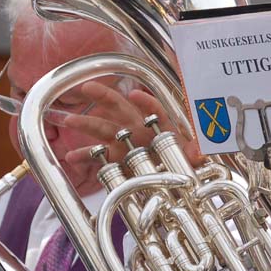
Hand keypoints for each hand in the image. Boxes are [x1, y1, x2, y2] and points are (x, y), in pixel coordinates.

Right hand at [63, 82, 204, 166]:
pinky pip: (97, 156)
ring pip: (104, 129)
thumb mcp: (192, 159)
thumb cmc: (182, 164)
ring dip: (86, 124)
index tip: (135, 96)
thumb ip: (195, 154)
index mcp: (160, 126)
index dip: (146, 103)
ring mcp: (125, 144)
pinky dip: (84, 156)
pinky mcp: (116, 160)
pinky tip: (70, 157)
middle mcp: (140, 130)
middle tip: (87, 88)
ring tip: (69, 120)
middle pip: (121, 110)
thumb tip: (201, 152)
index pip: (154, 110)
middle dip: (104, 98)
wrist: (172, 183)